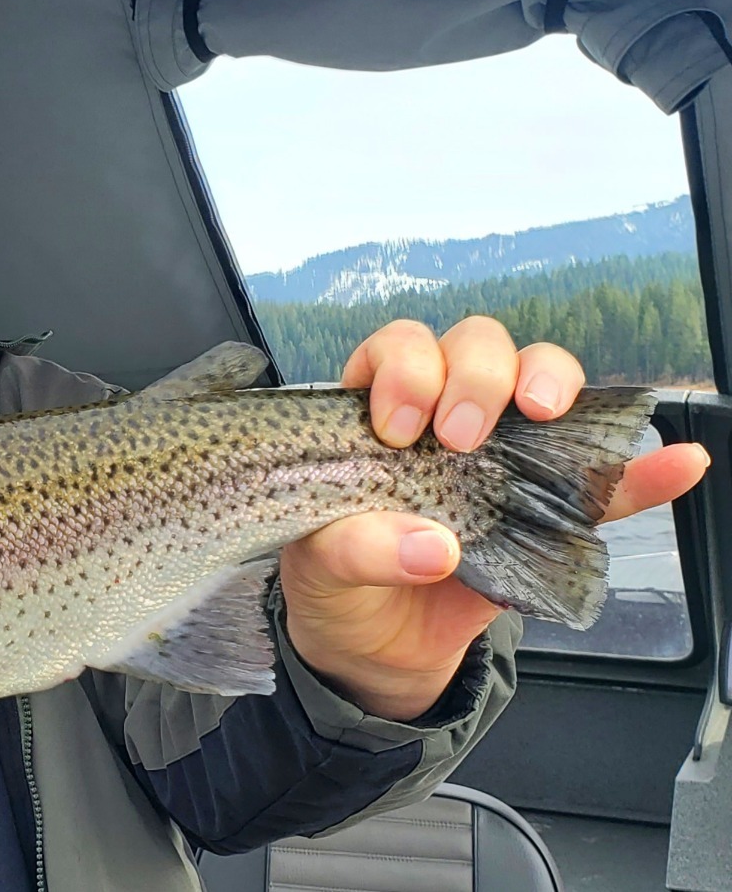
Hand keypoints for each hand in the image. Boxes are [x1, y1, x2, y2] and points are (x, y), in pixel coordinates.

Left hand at [280, 317, 709, 719]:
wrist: (373, 648)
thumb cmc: (334, 587)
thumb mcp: (317, 570)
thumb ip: (354, 550)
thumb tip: (429, 546)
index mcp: (372, 414)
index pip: (397, 349)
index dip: (406, 369)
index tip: (400, 427)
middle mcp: (439, 416)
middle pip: (475, 347)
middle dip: (477, 372)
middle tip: (461, 435)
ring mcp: (498, 457)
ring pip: (539, 383)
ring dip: (550, 381)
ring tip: (543, 415)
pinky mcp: (543, 510)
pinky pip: (603, 482)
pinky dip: (642, 471)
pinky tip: (677, 462)